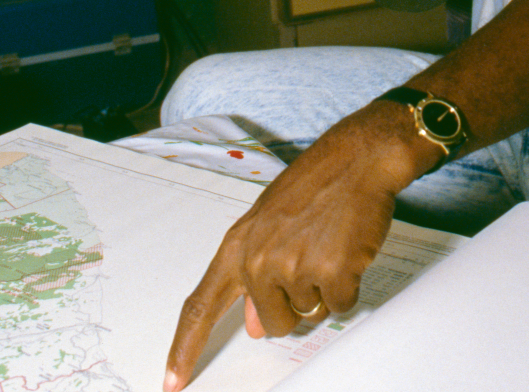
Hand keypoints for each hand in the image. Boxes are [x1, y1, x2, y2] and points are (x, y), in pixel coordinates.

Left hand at [163, 104, 430, 391]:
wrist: (356, 159)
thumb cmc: (314, 185)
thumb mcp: (270, 223)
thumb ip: (255, 271)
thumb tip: (255, 325)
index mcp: (238, 246)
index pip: (200, 306)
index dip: (185, 348)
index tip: (172, 382)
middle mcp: (259, 259)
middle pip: (272, 323)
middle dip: (294, 306)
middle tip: (310, 260)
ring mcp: (294, 266)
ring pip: (308, 315)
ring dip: (323, 290)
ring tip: (329, 245)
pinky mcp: (330, 272)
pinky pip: (339, 306)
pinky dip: (348, 287)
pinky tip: (347, 250)